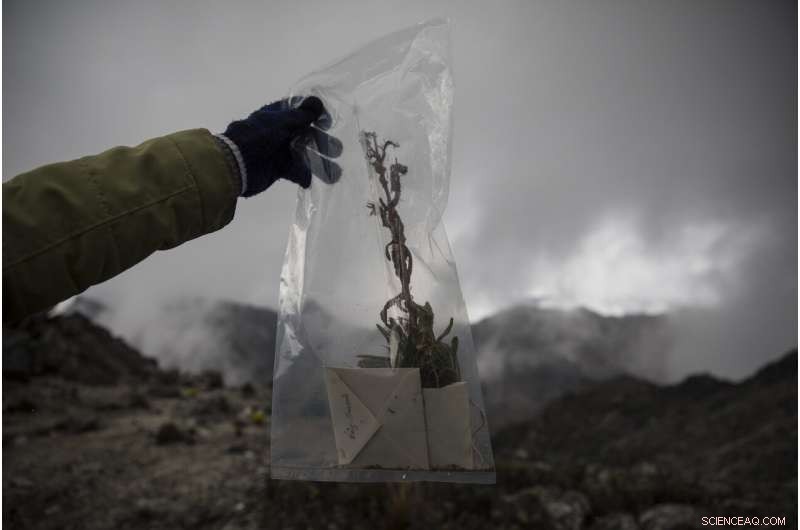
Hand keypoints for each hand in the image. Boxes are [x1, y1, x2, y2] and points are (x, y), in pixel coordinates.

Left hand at [221, 96, 341, 196]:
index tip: (329, 120)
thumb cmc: (258, 137)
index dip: (315, 114)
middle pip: (305, 134)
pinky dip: (305, 176)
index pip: (299, 111)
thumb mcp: (281, 122)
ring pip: (303, 154)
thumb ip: (302, 114)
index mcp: (277, 116)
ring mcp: (278, 151)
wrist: (236, 164)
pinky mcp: (278, 169)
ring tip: (335, 172)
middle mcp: (279, 132)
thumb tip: (318, 101)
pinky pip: (296, 171)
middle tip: (338, 149)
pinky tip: (315, 181)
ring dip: (319, 162)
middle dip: (322, 141)